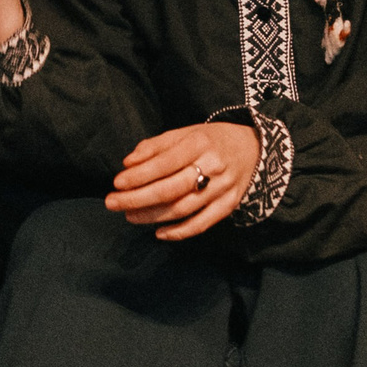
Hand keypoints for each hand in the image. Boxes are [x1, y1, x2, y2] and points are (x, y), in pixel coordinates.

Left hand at [107, 121, 260, 239]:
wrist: (254, 149)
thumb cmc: (210, 140)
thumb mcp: (185, 133)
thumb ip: (156, 146)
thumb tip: (128, 163)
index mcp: (200, 143)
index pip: (164, 163)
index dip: (139, 175)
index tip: (117, 183)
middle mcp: (213, 166)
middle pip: (171, 189)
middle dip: (137, 198)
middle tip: (112, 203)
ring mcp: (223, 188)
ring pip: (183, 209)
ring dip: (152, 216)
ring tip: (129, 216)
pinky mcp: (229, 205)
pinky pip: (202, 224)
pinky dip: (179, 232)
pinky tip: (158, 233)